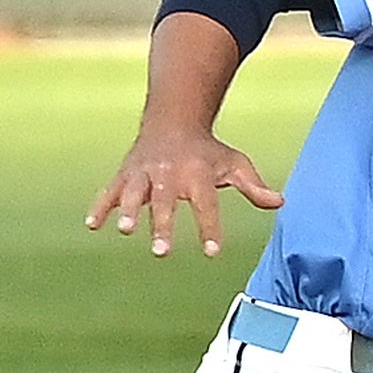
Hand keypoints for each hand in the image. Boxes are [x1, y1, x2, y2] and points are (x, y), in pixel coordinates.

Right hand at [85, 127, 282, 257]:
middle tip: (162, 252)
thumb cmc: (208, 151)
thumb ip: (254, 186)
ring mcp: (144, 173)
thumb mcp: (235, 164)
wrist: (173, 120)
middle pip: (165, 202)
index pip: (206, 205)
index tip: (213, 252)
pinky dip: (100, 206)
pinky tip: (91, 225)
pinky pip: (109, 190)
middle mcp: (169, 173)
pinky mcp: (125, 174)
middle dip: (162, 225)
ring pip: (133, 192)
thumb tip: (280, 202)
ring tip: (124, 230)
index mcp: (197, 174)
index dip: (209, 228)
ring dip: (126, 210)